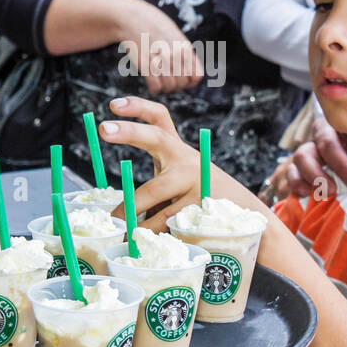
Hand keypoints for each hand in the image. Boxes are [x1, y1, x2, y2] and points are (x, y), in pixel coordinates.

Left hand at [99, 96, 269, 229]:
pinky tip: (141, 242)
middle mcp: (186, 159)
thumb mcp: (178, 177)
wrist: (243, 213)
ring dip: (132, 214)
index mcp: (176, 150)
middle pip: (155, 139)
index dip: (138, 107)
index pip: (159, 118)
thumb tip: (115, 212)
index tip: (113, 105)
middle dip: (129, 131)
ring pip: (155, 194)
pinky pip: (168, 221)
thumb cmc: (196, 195)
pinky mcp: (201, 205)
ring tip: (115, 226)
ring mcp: (196, 180)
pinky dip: (151, 233)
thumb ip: (155, 182)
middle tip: (104, 128)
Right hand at [118, 2, 203, 94]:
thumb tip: (190, 68)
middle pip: (183, 83)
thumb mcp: (174, 32)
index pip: (197, 76)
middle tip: (168, 81)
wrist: (131, 18)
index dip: (191, 82)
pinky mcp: (146, 65)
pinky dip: (154, 89)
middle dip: (177, 86)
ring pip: (170, 87)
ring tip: (160, 82)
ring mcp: (161, 60)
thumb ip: (183, 50)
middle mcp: (175, 55)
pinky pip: (155, 86)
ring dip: (165, 88)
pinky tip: (152, 84)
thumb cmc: (152, 23)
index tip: (184, 80)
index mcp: (184, 47)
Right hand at [283, 113, 346, 198]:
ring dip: (317, 174)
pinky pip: (291, 172)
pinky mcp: (295, 167)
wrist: (337, 169)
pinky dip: (297, 182)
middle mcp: (322, 134)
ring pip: (302, 155)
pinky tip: (306, 193)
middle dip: (342, 165)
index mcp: (344, 126)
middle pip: (327, 143)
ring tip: (331, 191)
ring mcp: (307, 150)